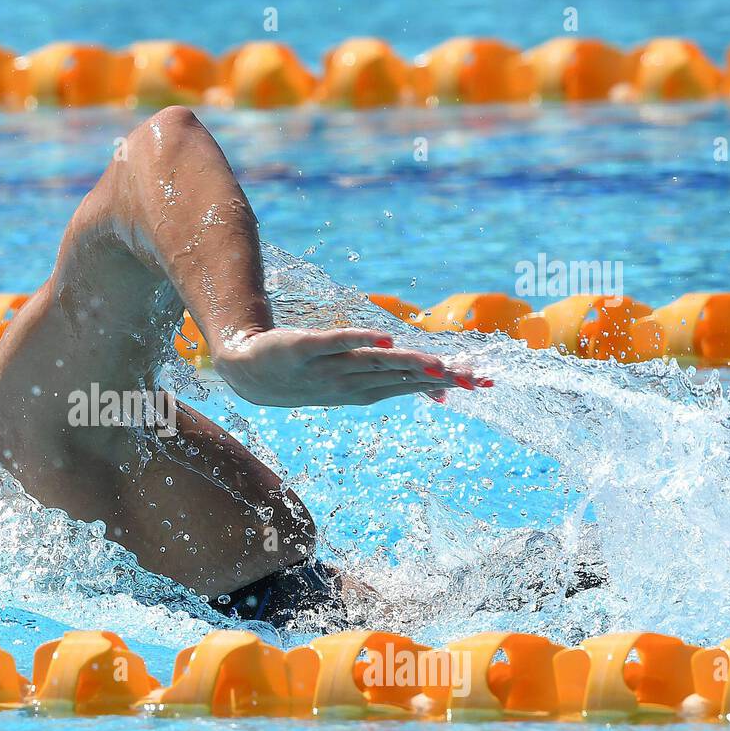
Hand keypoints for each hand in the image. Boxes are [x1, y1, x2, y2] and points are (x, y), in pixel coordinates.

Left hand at [210, 327, 490, 407]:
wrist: (249, 375)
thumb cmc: (309, 377)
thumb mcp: (353, 385)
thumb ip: (395, 381)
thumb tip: (441, 392)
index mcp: (362, 390)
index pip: (410, 385)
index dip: (446, 383)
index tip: (480, 383)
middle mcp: (347, 383)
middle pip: (397, 376)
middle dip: (435, 377)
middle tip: (472, 378)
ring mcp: (324, 368)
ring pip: (371, 363)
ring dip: (404, 363)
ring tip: (437, 364)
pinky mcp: (300, 348)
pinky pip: (330, 343)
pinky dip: (354, 340)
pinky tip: (381, 337)